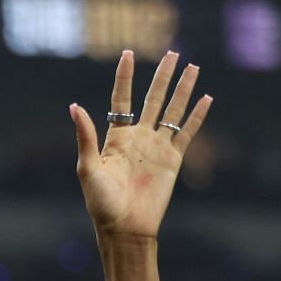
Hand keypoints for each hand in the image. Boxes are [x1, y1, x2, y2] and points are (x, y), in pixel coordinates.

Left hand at [69, 51, 212, 241]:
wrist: (124, 228)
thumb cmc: (101, 203)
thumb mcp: (88, 168)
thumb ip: (86, 136)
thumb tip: (74, 106)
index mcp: (116, 139)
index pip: (121, 100)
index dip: (124, 77)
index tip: (127, 54)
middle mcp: (138, 139)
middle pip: (152, 99)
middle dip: (162, 76)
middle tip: (172, 53)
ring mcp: (156, 148)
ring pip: (172, 111)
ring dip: (183, 90)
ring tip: (193, 67)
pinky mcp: (172, 160)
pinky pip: (187, 133)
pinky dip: (197, 116)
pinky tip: (206, 98)